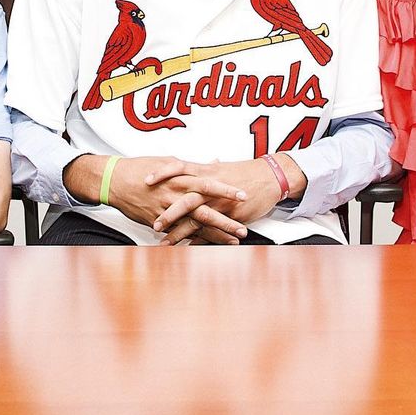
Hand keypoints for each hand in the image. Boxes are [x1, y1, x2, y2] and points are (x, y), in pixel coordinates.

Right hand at [99, 155, 250, 241]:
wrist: (114, 180)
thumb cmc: (141, 167)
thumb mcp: (168, 161)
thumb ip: (191, 166)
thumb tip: (212, 164)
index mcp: (179, 177)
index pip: (208, 184)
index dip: (226, 190)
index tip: (244, 195)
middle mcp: (174, 195)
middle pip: (205, 210)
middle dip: (226, 221)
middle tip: (243, 229)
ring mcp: (166, 211)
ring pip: (194, 225)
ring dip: (214, 235)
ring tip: (232, 242)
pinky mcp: (157, 222)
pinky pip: (177, 233)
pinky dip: (192, 240)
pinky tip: (206, 247)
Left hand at [149, 158, 289, 244]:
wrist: (270, 176)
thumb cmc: (245, 172)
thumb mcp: (221, 167)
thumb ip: (205, 169)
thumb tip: (194, 166)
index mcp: (205, 171)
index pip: (178, 167)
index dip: (161, 173)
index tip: (145, 180)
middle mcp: (210, 185)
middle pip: (183, 196)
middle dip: (166, 210)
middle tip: (151, 222)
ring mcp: (219, 201)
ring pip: (196, 217)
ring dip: (179, 230)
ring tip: (164, 241)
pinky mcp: (230, 214)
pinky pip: (211, 229)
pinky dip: (199, 239)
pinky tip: (188, 248)